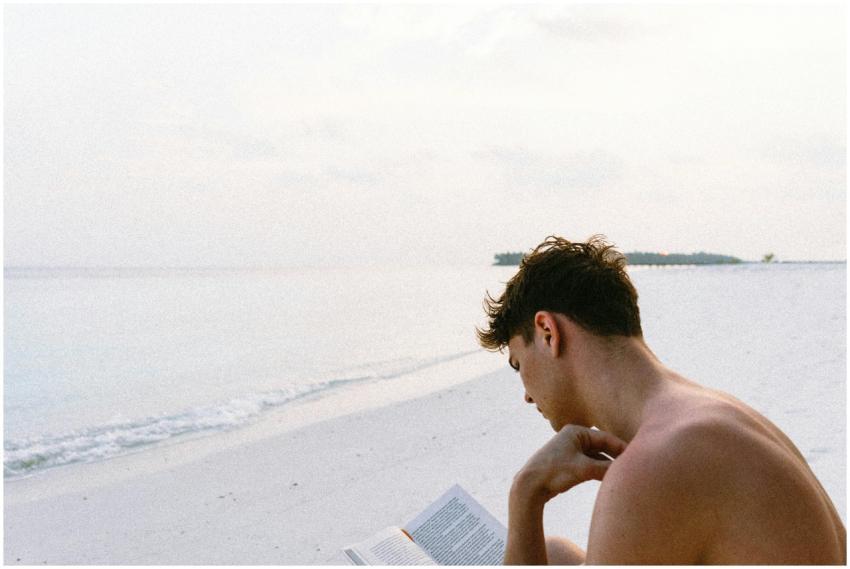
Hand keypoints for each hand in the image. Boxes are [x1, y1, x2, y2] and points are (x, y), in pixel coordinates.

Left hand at [512, 425, 627, 504]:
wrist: (530, 485)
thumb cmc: (554, 472)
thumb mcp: (584, 469)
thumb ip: (606, 468)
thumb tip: (626, 469)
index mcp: (576, 431)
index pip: (606, 438)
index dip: (622, 448)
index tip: (638, 457)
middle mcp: (574, 437)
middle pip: (602, 446)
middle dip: (616, 456)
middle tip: (634, 466)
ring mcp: (571, 450)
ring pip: (597, 456)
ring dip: (608, 465)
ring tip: (624, 473)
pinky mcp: (569, 462)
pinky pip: (590, 464)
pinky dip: (600, 470)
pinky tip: (609, 478)